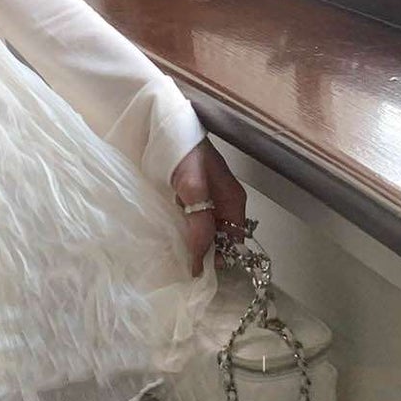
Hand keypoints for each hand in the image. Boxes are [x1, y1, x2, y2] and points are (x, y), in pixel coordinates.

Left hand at [167, 136, 247, 276]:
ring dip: (195, 244)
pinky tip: (171, 239)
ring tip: (175, 260)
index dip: (220, 259)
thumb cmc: (185, 151)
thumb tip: (200, 259)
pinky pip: (192, 221)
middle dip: (207, 255)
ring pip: (206, 231)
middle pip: (221, 238)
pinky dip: (184, 232)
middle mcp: (225, 203)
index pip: (234, 242)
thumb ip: (199, 222)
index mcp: (233, 202)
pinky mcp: (191, 196)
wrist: (167, 125)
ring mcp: (208, 199)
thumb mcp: (194, 188)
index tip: (201, 275)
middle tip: (186, 271)